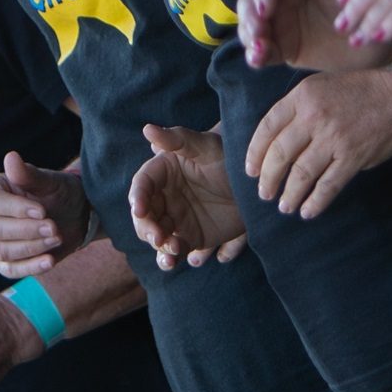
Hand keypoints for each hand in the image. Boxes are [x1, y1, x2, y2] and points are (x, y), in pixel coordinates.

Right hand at [0, 153, 90, 276]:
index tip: (42, 211)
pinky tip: (49, 261)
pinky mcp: (3, 263)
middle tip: (54, 227)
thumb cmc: (58, 193)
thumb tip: (11, 157)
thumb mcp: (49, 181)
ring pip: (2, 250)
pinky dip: (30, 267)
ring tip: (56, 238)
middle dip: (27, 230)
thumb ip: (29, 174)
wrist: (73, 216)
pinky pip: (11, 270)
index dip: (15, 208)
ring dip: (32, 247)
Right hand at [128, 123, 248, 269]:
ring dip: (157, 244)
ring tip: (171, 249)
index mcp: (162, 173)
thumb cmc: (229, 157)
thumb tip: (147, 129)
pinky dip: (168, 258)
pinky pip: (172, 251)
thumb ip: (177, 139)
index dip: (137, 196)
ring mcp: (174, 219)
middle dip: (146, 226)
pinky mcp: (187, 238)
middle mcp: (163, 197)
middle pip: (143, 214)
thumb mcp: (206, 146)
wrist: (253, 185)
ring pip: (155, 235)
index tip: (139, 208)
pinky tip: (171, 261)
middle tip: (158, 236)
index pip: (142, 185)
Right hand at [242, 0, 383, 71]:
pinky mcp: (284, 48)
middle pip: (251, 0)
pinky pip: (263, 50)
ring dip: (248, 35)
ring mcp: (281, 23)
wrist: (380, 37)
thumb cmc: (365, 0)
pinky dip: (256, 55)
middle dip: (249, 14)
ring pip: (251, 25)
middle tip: (258, 30)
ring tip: (259, 48)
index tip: (265, 7)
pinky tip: (258, 58)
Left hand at [245, 67, 391, 218]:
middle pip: (279, 154)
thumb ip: (302, 107)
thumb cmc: (364, 87)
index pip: (267, 127)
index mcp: (302, 95)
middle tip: (264, 193)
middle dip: (268, 178)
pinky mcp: (353, 156)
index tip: (251, 169)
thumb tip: (283, 139)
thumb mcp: (324, 84)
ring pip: (301, 173)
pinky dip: (315, 201)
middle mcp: (313, 116)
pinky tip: (308, 210)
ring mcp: (333, 137)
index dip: (255, 152)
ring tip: (284, 206)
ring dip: (289, 194)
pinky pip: (328, 185)